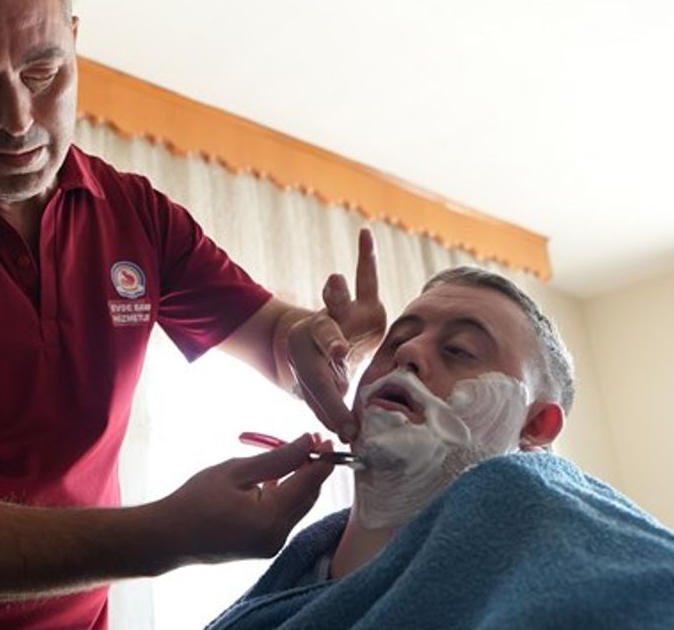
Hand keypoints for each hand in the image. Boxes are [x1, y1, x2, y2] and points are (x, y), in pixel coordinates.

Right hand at [156, 434, 333, 564]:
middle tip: (309, 443)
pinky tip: (276, 479)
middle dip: (313, 470)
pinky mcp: (264, 547)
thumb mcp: (236, 470)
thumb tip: (306, 444)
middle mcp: (277, 537)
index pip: (309, 484)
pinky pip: (284, 517)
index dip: (321, 459)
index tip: (324, 438)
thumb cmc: (195, 500)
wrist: (168, 536)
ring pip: (298, 508)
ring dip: (300, 482)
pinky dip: (285, 497)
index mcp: (270, 518)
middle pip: (308, 497)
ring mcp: (271, 545)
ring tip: (293, 456)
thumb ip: (277, 458)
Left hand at [287, 229, 386, 441]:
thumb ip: (333, 410)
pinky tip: (365, 236)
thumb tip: (350, 437)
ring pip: (336, 304)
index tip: (344, 427)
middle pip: (323, 339)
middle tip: (339, 352)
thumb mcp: (322, 395)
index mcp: (306, 359)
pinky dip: (366, 258)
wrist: (322, 350)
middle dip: (331, 345)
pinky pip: (366, 278)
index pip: (318, 382)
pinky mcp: (364, 304)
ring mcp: (341, 316)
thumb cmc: (325, 375)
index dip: (330, 404)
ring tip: (332, 281)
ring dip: (335, 295)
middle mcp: (320, 332)